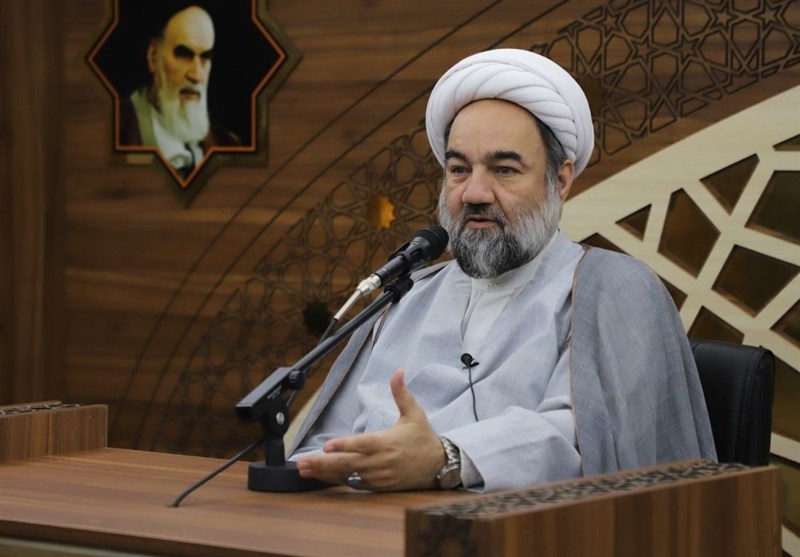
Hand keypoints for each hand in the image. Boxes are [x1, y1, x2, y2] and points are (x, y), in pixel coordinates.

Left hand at [296, 369, 444, 490]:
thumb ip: (401, 393)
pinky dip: (338, 481)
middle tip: (302, 462)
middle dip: (323, 463)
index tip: (326, 446)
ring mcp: (380, 476)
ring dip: (325, 473)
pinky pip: (355, 485)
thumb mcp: (414, 413)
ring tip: (305, 470)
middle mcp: (381, 461)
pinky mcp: (380, 486)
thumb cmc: (424, 437)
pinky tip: (322, 478)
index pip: (362, 444)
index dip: (344, 446)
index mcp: (387, 442)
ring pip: (348, 475)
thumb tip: (398, 371)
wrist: (440, 464)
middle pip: (348, 463)